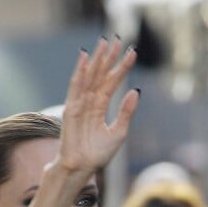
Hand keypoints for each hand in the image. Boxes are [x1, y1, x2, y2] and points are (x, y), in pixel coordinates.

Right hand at [57, 37, 138, 173]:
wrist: (82, 167)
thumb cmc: (97, 153)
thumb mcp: (119, 132)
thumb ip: (126, 112)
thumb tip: (136, 90)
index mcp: (100, 106)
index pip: (112, 82)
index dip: (122, 67)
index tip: (133, 53)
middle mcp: (90, 101)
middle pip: (101, 74)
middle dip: (109, 58)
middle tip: (118, 39)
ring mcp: (79, 103)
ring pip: (89, 76)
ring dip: (96, 59)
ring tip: (104, 42)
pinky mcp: (71, 108)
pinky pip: (76, 86)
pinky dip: (80, 71)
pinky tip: (85, 57)